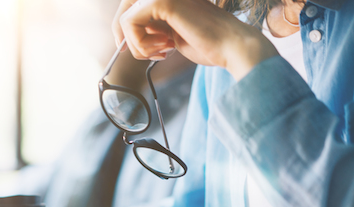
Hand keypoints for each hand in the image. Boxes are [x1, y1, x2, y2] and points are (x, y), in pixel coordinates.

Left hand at [112, 0, 276, 79]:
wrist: (230, 46)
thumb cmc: (207, 43)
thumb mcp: (169, 34)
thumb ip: (151, 28)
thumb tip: (124, 36)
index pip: (130, 6)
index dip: (122, 28)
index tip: (127, 48)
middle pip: (124, 8)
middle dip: (125, 36)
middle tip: (143, 54)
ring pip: (125, 19)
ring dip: (139, 45)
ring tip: (163, 51)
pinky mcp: (162, 2)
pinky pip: (130, 24)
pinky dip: (141, 43)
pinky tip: (166, 47)